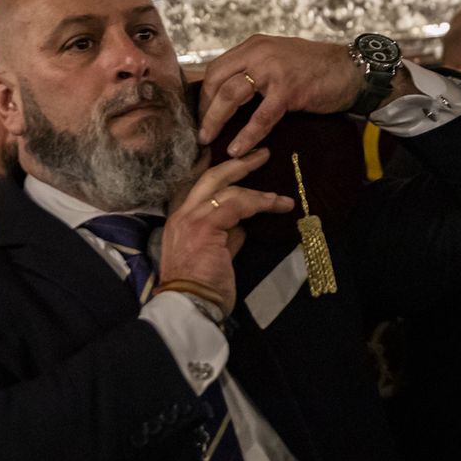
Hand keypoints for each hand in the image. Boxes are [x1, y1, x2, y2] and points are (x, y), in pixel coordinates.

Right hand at [158, 149, 294, 312]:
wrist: (189, 306)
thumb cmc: (203, 288)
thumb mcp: (215, 255)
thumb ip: (226, 236)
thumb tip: (242, 225)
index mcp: (181, 221)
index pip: (200, 187)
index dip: (220, 171)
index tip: (237, 161)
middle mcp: (181, 214)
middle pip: (210, 177)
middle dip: (237, 164)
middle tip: (260, 155)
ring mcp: (190, 218)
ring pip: (226, 188)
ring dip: (257, 189)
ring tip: (280, 196)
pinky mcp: (204, 225)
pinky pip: (237, 204)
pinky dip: (259, 202)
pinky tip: (277, 204)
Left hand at [199, 35, 414, 156]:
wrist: (352, 70)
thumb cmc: (317, 70)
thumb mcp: (279, 61)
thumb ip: (255, 71)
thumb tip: (228, 96)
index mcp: (254, 46)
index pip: (216, 68)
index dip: (204, 93)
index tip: (200, 114)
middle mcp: (259, 52)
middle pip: (216, 80)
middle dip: (204, 108)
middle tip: (200, 131)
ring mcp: (273, 69)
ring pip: (231, 95)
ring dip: (215, 120)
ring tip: (208, 139)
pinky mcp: (288, 89)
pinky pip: (261, 116)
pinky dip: (247, 134)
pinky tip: (238, 149)